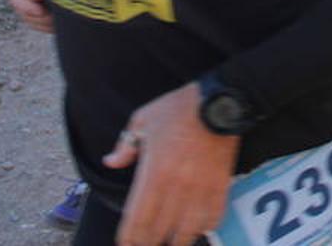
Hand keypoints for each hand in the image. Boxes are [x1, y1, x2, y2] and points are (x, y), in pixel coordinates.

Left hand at [104, 82, 238, 245]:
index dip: (129, 239)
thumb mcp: (143, 119)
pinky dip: (203, 228)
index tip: (126, 244)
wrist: (220, 100)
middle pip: (158, 232)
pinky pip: (212, 218)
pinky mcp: (220, 186)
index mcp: (153, 172)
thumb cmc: (179, 108)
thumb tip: (110, 162)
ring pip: (186, 232)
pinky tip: (197, 229)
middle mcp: (176, 186)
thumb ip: (125, 145)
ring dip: (176, 242)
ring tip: (170, 243)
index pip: (136, 219)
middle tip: (145, 245)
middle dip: (148, 244)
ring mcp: (200, 189)